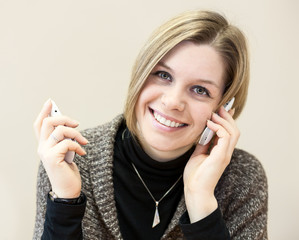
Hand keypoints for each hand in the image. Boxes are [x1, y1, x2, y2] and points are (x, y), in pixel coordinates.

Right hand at [33, 99, 87, 197]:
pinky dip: (78, 145)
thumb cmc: (67, 170)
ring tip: (83, 141)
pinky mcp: (52, 158)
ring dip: (76, 133)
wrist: (68, 189)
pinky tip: (83, 152)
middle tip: (77, 123)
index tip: (50, 102)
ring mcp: (45, 152)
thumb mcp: (65, 151)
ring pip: (59, 130)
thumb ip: (64, 139)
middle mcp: (41, 147)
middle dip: (64, 118)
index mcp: (44, 145)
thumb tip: (70, 124)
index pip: (39, 124)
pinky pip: (68, 143)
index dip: (44, 112)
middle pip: (48, 122)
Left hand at [183, 107, 238, 222]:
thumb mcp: (198, 154)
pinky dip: (218, 128)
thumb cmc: (196, 175)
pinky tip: (209, 124)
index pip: (229, 133)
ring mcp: (225, 155)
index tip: (223, 109)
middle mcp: (226, 152)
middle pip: (235, 130)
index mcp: (221, 152)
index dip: (228, 120)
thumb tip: (203, 132)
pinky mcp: (221, 157)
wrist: (195, 190)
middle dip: (228, 117)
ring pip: (233, 132)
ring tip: (214, 114)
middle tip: (220, 108)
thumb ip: (203, 144)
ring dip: (224, 121)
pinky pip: (225, 137)